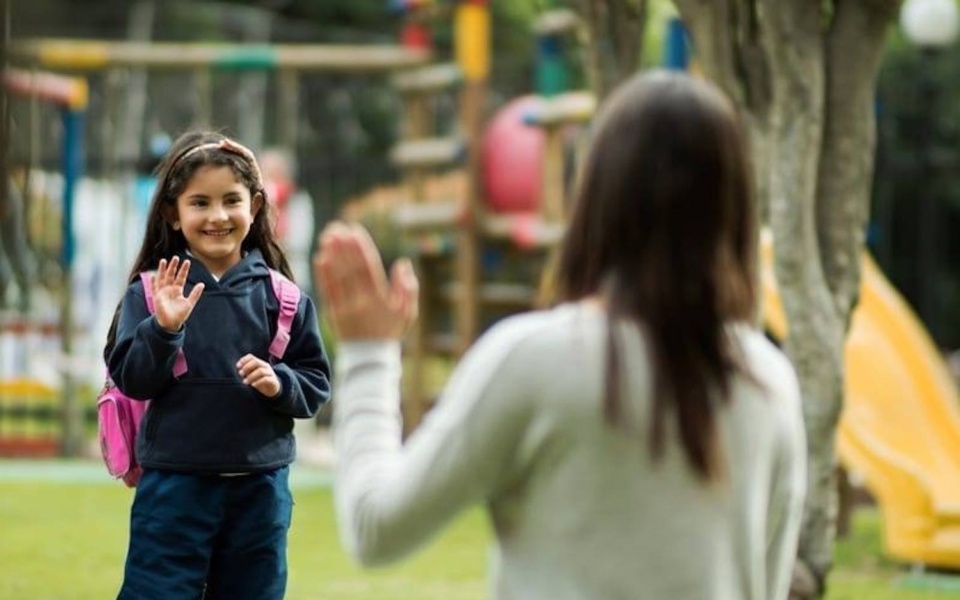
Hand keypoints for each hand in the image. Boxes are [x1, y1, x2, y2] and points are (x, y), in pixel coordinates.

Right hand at [151, 257, 203, 332]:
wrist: (171, 324)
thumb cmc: (180, 314)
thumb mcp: (189, 303)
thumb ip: (195, 294)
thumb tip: (202, 284)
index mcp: (178, 290)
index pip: (181, 277)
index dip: (184, 270)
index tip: (187, 261)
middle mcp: (170, 289)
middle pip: (171, 275)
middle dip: (173, 266)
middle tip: (176, 257)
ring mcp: (163, 292)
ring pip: (162, 278)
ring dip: (162, 270)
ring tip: (163, 261)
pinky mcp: (157, 297)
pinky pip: (154, 288)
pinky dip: (153, 282)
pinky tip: (153, 275)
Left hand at [237, 353, 280, 397]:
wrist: (273, 388)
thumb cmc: (260, 380)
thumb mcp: (253, 374)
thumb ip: (247, 371)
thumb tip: (240, 371)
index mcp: (259, 363)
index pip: (251, 357)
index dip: (244, 360)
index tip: (238, 366)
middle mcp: (265, 366)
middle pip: (256, 362)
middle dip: (247, 368)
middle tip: (241, 374)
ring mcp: (270, 373)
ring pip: (261, 371)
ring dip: (251, 376)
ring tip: (245, 382)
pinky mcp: (273, 381)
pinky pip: (266, 379)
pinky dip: (258, 382)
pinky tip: (253, 385)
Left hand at [313, 221, 418, 340]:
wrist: (369, 359)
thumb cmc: (390, 332)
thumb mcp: (408, 312)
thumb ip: (408, 287)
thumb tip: (403, 263)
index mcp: (380, 299)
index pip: (368, 268)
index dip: (360, 248)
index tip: (355, 230)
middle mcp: (362, 302)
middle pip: (350, 269)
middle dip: (344, 247)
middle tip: (338, 227)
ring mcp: (346, 308)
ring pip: (337, 277)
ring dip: (331, 255)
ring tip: (327, 236)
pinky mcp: (333, 314)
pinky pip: (327, 291)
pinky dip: (323, 274)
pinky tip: (321, 258)